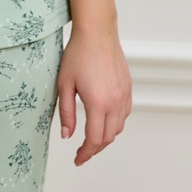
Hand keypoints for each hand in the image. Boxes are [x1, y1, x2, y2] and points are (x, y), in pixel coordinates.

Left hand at [57, 26, 131, 165]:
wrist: (97, 32)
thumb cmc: (77, 54)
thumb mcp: (64, 83)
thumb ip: (65, 112)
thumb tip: (67, 135)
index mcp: (97, 103)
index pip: (94, 140)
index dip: (86, 153)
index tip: (77, 159)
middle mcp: (114, 102)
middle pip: (108, 138)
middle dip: (94, 148)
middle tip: (81, 151)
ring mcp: (124, 95)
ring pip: (118, 127)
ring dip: (105, 136)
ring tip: (91, 136)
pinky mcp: (128, 88)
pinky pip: (124, 114)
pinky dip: (115, 123)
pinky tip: (103, 119)